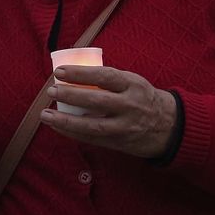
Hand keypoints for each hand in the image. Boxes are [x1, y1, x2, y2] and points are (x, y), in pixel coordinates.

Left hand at [44, 65, 177, 159]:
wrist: (168, 125)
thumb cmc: (140, 97)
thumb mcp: (131, 82)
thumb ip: (107, 80)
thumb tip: (70, 74)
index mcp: (133, 85)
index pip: (105, 76)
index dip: (81, 73)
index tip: (59, 72)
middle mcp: (131, 106)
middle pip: (97, 101)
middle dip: (71, 96)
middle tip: (51, 91)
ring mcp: (125, 127)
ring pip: (92, 126)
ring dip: (66, 121)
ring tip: (46, 115)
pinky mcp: (119, 143)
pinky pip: (92, 139)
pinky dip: (72, 133)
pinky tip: (57, 126)